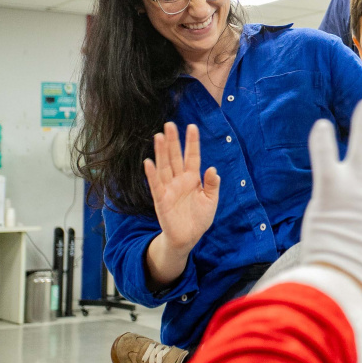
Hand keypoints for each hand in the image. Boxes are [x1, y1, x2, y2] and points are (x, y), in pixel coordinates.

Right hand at [144, 122, 219, 254]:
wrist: (188, 238)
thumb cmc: (199, 218)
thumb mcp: (211, 200)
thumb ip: (212, 184)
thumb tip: (213, 169)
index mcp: (192, 178)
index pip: (192, 156)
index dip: (192, 143)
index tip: (192, 126)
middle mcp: (179, 180)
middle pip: (175, 157)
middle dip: (173, 141)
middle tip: (169, 124)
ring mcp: (169, 189)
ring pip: (164, 167)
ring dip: (161, 152)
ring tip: (159, 136)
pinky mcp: (161, 200)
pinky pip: (155, 185)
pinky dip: (152, 174)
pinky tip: (148, 162)